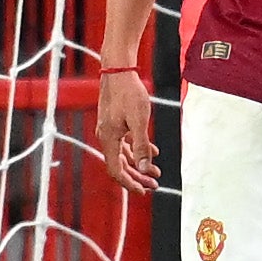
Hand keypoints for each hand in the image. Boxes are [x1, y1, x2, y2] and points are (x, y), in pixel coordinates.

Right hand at [96, 68, 158, 193]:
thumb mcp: (139, 121)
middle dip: (137, 177)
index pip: (116, 170)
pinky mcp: (114, 121)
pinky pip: (124, 142)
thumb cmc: (129, 92)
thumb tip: (144, 167)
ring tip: (156, 171)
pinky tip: (153, 151)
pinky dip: (137, 149)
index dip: (130, 183)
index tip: (143, 191)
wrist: (118, 69)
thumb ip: (141, 145)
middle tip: (154, 185)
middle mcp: (106, 136)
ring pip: (123, 154)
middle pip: (120, 165)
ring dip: (139, 164)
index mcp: (109, 139)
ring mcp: (109, 129)